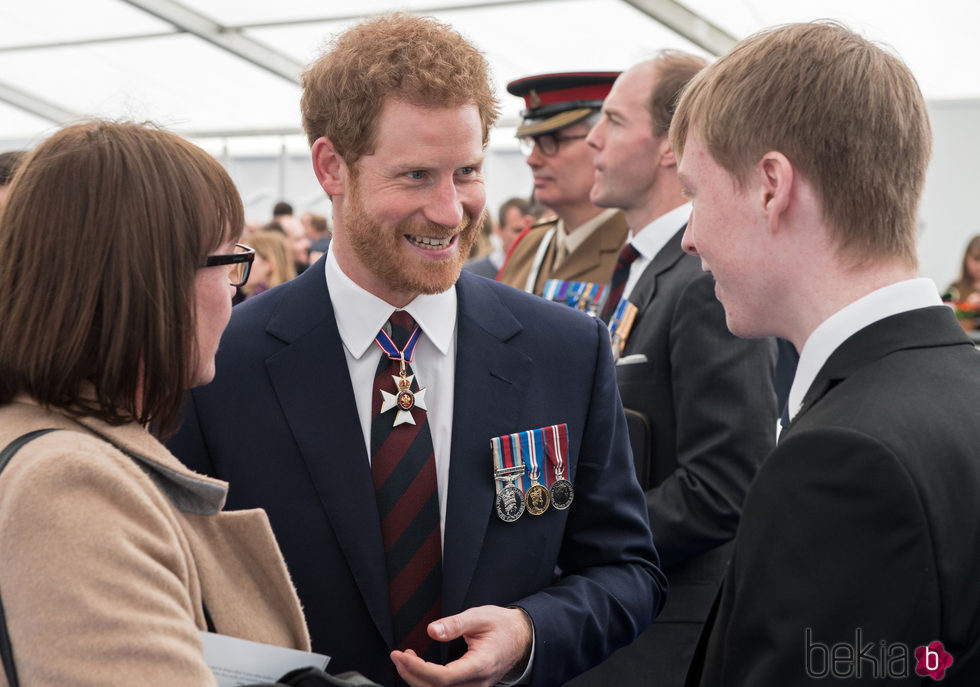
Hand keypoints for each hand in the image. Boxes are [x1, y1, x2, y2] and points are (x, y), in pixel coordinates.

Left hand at [390, 605, 532, 686]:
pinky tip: (418, 669)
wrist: (522, 638)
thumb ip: (455, 624)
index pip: (443, 678)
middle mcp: (478, 683)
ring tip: (404, 660)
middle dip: (411, 675)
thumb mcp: (480, 617)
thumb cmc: (502, 626)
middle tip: (396, 656)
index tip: (401, 655)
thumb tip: (432, 631)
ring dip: (417, 680)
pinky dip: (427, 683)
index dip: (418, 669)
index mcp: (480, 665)